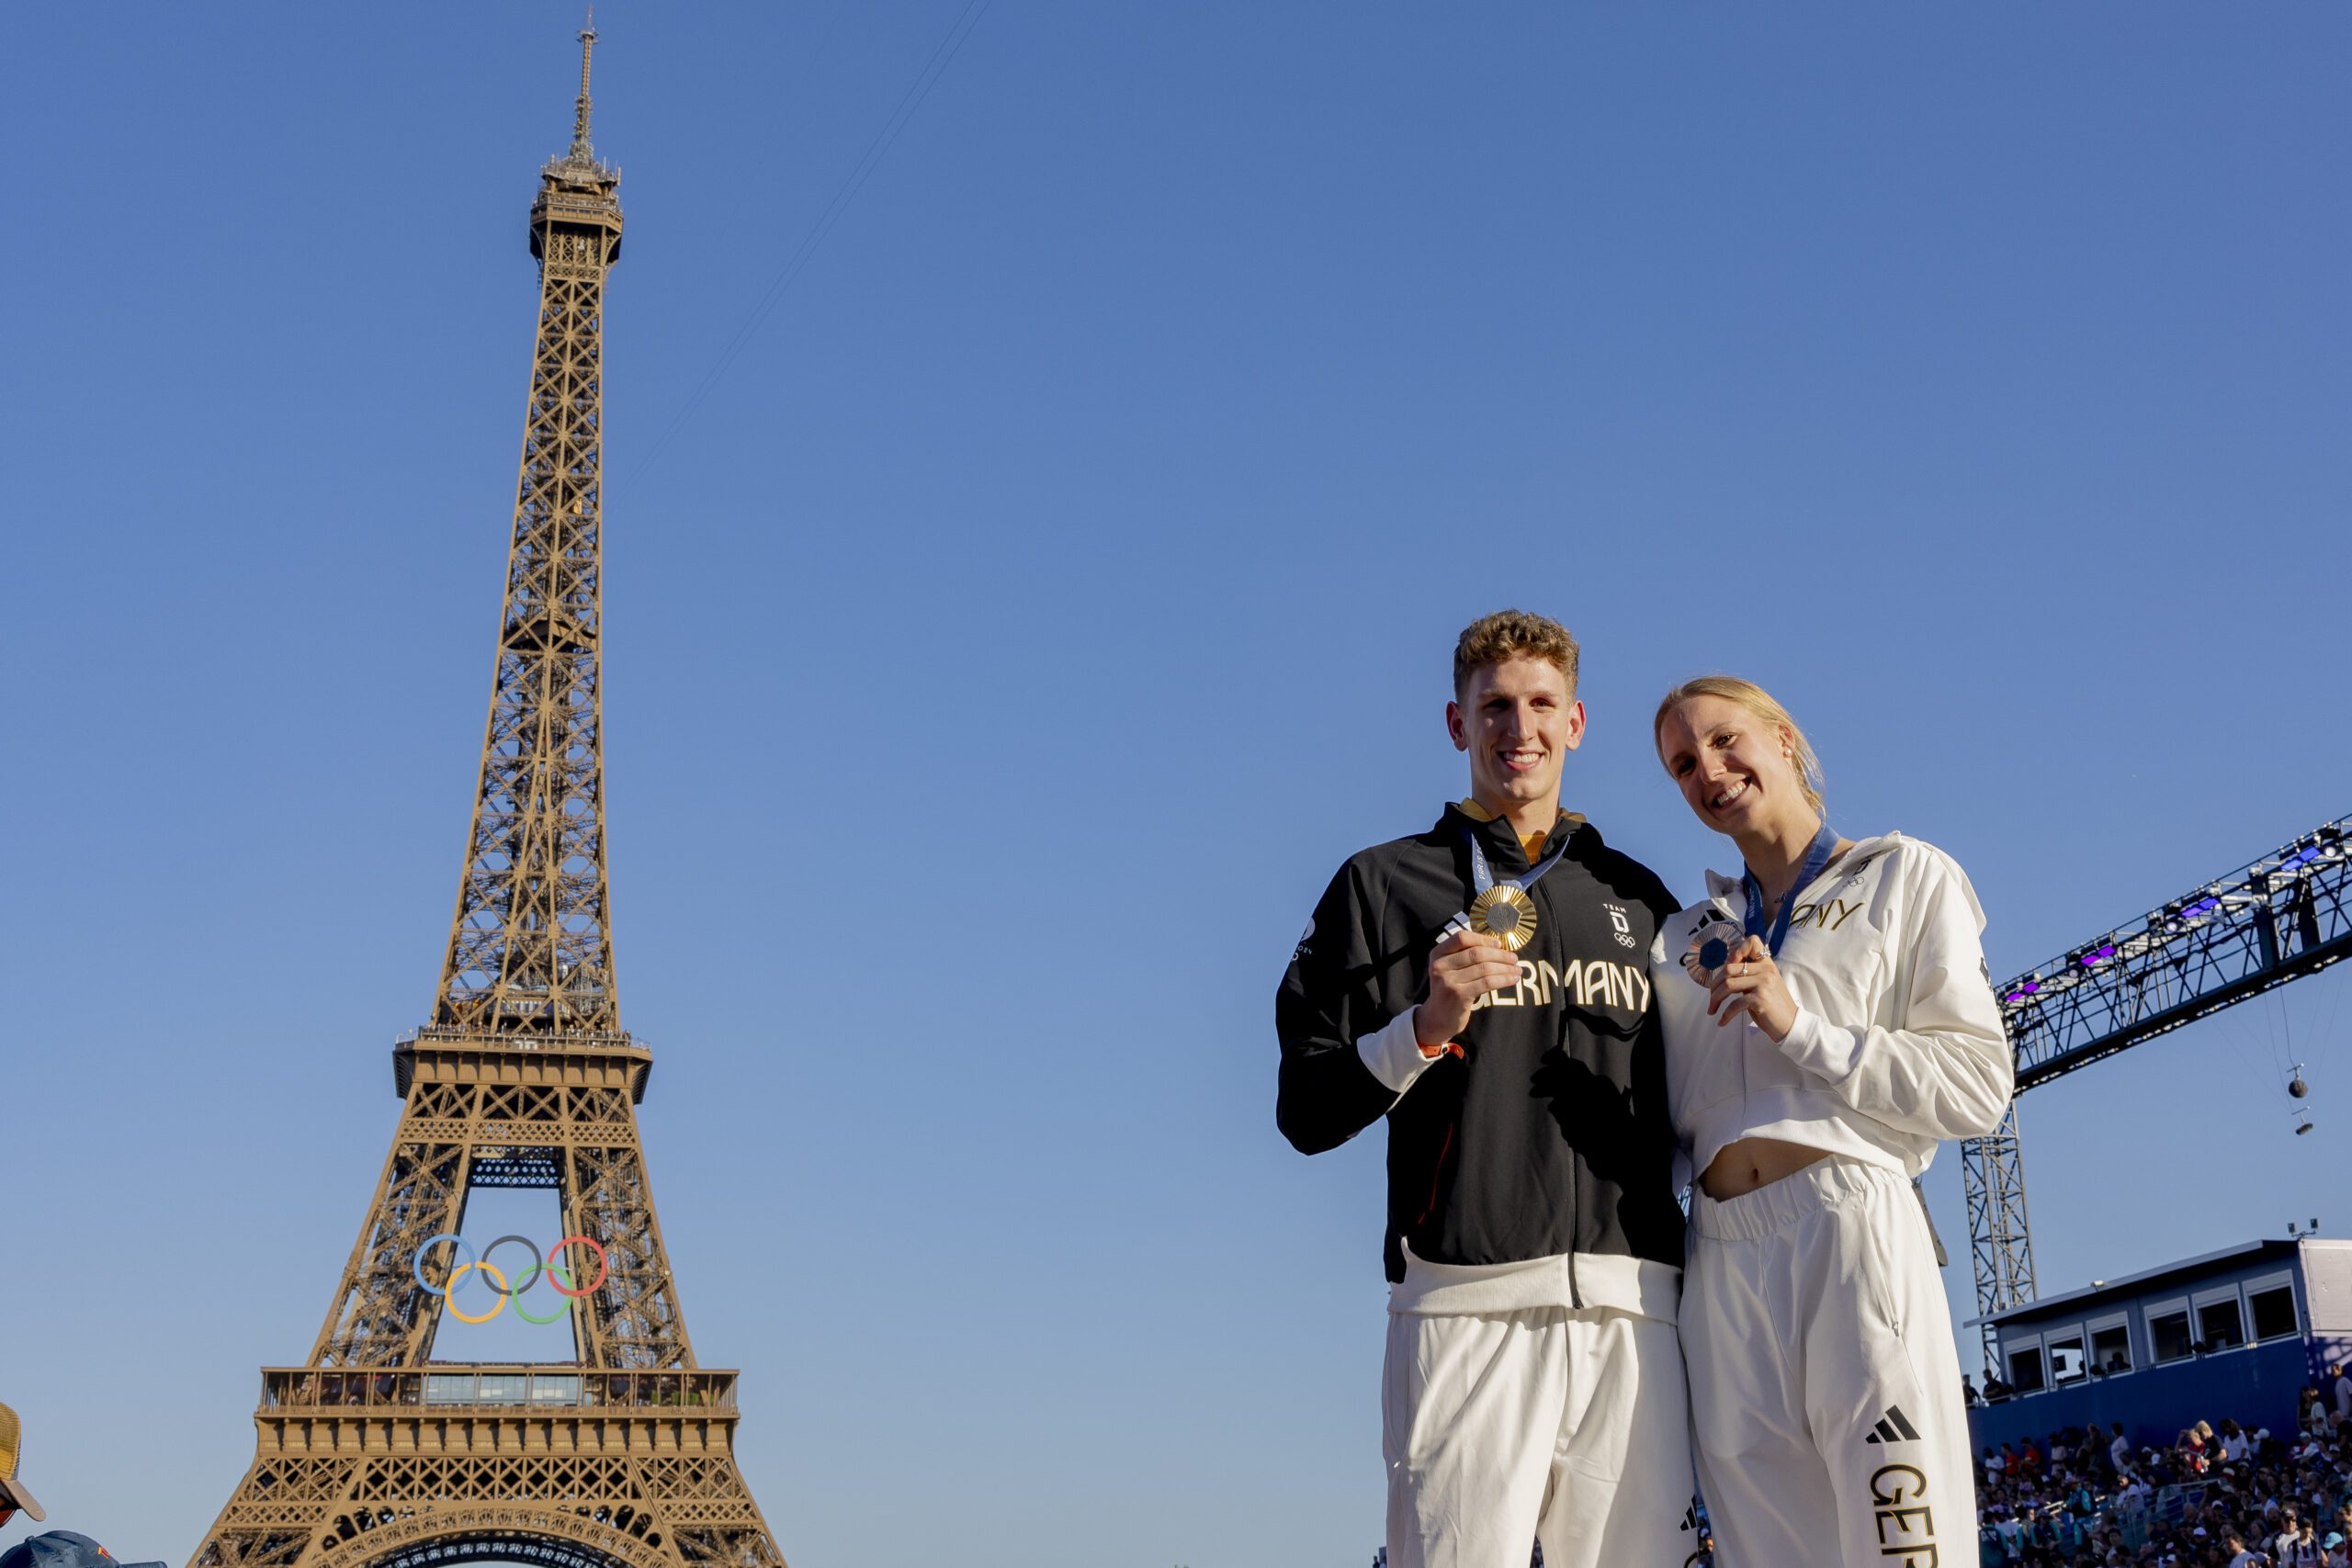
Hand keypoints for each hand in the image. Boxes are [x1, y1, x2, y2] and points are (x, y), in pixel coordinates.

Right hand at [1416, 928, 1522, 1047]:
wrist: (1438, 1017)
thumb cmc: (1451, 988)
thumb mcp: (1450, 968)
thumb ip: (1465, 954)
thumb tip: (1498, 946)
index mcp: (1437, 953)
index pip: (1462, 937)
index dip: (1483, 939)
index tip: (1499, 944)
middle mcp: (1440, 965)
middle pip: (1477, 953)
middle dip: (1500, 955)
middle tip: (1514, 958)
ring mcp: (1448, 981)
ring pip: (1485, 968)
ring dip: (1505, 968)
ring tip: (1517, 969)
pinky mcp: (1459, 995)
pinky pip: (1487, 983)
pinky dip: (1504, 979)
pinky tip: (1513, 979)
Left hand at [1707, 935, 1797, 1041]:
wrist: (1791, 1024)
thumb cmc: (1773, 1006)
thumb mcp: (1762, 985)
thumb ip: (1747, 976)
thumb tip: (1723, 970)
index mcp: (1767, 964)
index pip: (1752, 942)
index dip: (1735, 951)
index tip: (1725, 969)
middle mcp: (1766, 970)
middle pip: (1729, 969)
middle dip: (1714, 985)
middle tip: (1711, 997)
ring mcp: (1764, 983)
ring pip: (1727, 985)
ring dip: (1715, 999)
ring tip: (1712, 1009)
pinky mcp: (1760, 999)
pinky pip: (1734, 1004)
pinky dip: (1725, 1014)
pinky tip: (1722, 1021)